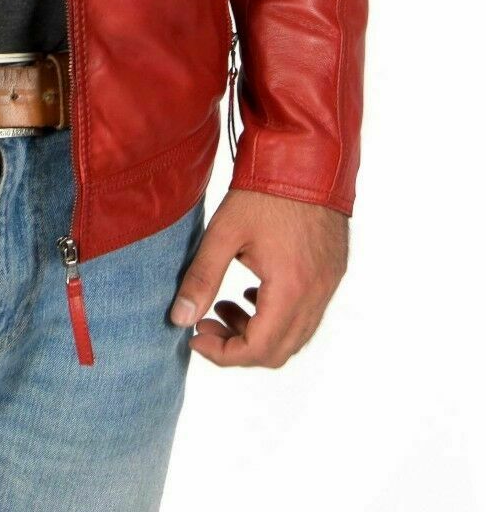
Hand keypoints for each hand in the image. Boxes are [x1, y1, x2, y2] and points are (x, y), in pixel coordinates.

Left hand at [170, 189, 348, 367]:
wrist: (307, 157)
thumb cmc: (265, 192)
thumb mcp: (224, 232)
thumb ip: (202, 278)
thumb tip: (180, 318)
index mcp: (291, 289)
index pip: (257, 349)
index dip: (222, 354)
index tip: (194, 338)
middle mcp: (316, 295)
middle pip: (278, 351)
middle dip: (237, 347)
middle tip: (206, 323)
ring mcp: (328, 285)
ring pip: (294, 336)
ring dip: (257, 332)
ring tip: (224, 305)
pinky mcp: (332, 273)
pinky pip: (307, 314)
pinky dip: (277, 316)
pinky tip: (252, 293)